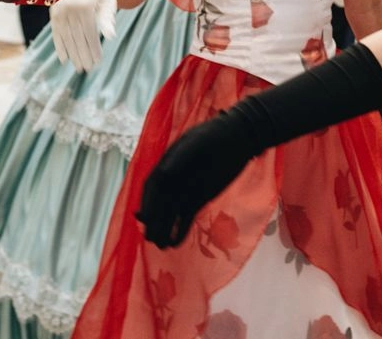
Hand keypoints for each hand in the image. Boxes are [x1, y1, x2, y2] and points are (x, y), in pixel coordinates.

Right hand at [50, 0, 117, 70]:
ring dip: (72, 54)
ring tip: (78, 67)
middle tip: (87, 69)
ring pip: (66, 37)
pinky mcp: (53, 11)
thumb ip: (108, 16)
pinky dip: (59, 46)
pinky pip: (56, 32)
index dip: (94, 49)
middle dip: (83, 55)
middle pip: (77, 38)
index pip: (90, 33)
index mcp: (86, 5)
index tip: (97, 62)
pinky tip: (64, 59)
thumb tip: (111, 36)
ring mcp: (60, 10)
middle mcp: (70, 8)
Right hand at [137, 118, 252, 247]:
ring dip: (164, 230)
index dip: (147, 203)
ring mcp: (185, 191)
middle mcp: (172, 181)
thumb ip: (181, 158)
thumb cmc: (214, 136)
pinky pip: (185, 218)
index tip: (144, 218)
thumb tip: (164, 173)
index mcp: (166, 164)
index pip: (152, 188)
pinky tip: (175, 243)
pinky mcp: (198, 200)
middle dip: (154, 222)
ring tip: (162, 246)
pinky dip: (180, 230)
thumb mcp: (196, 143)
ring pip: (170, 214)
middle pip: (159, 204)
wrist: (236, 138)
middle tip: (152, 239)